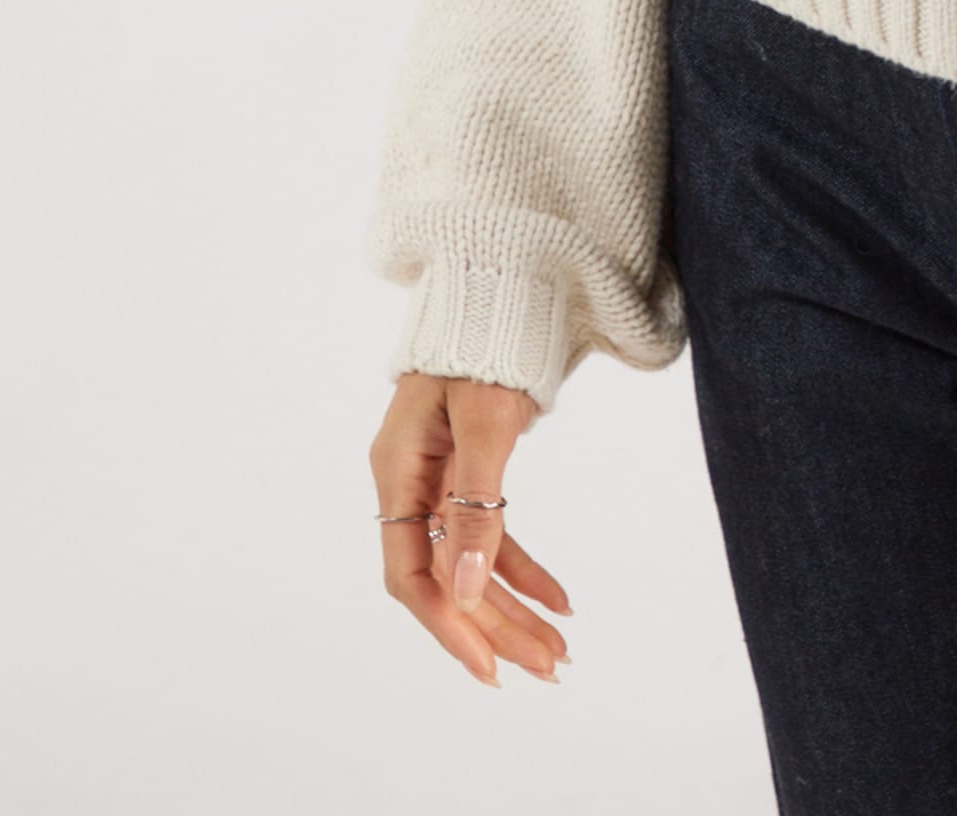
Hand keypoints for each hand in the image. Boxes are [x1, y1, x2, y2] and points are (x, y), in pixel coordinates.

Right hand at [371, 372, 570, 687]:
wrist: (502, 286)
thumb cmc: (485, 343)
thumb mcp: (484, 422)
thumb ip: (474, 504)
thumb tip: (464, 587)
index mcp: (397, 470)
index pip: (410, 573)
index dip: (447, 625)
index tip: (487, 668)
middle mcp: (413, 483)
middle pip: (447, 577)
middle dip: (495, 627)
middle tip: (546, 670)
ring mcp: (441, 480)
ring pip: (471, 563)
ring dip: (512, 608)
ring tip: (558, 653)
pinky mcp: (470, 473)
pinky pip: (493, 535)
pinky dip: (523, 568)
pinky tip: (558, 600)